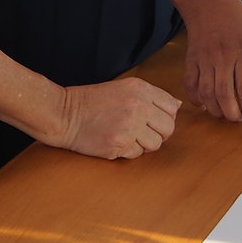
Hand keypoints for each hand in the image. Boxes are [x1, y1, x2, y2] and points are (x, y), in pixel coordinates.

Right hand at [52, 76, 181, 158]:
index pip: (171, 107)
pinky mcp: (119, 144)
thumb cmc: (92, 101)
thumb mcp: (122, 88)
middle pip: (168, 128)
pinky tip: (115, 141)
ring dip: (144, 144)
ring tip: (127, 136)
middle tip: (141, 131)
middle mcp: (137, 106)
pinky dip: (129, 151)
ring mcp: (129, 126)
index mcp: (140, 89)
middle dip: (158, 133)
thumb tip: (177, 105)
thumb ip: (151, 96)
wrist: (63, 114)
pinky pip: (138, 154)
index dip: (164, 116)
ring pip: (156, 144)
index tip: (152, 119)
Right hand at [180, 0, 241, 122]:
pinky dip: (196, 99)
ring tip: (225, 113)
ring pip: (207, 94)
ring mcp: (204, 59)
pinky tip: (205, 104)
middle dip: (234, 115)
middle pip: (225, 96)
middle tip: (240, 118)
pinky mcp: (190, 60)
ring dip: (216, 110)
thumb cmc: (236, 21)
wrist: (208, 2)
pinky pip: (191, 85)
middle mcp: (223, 58)